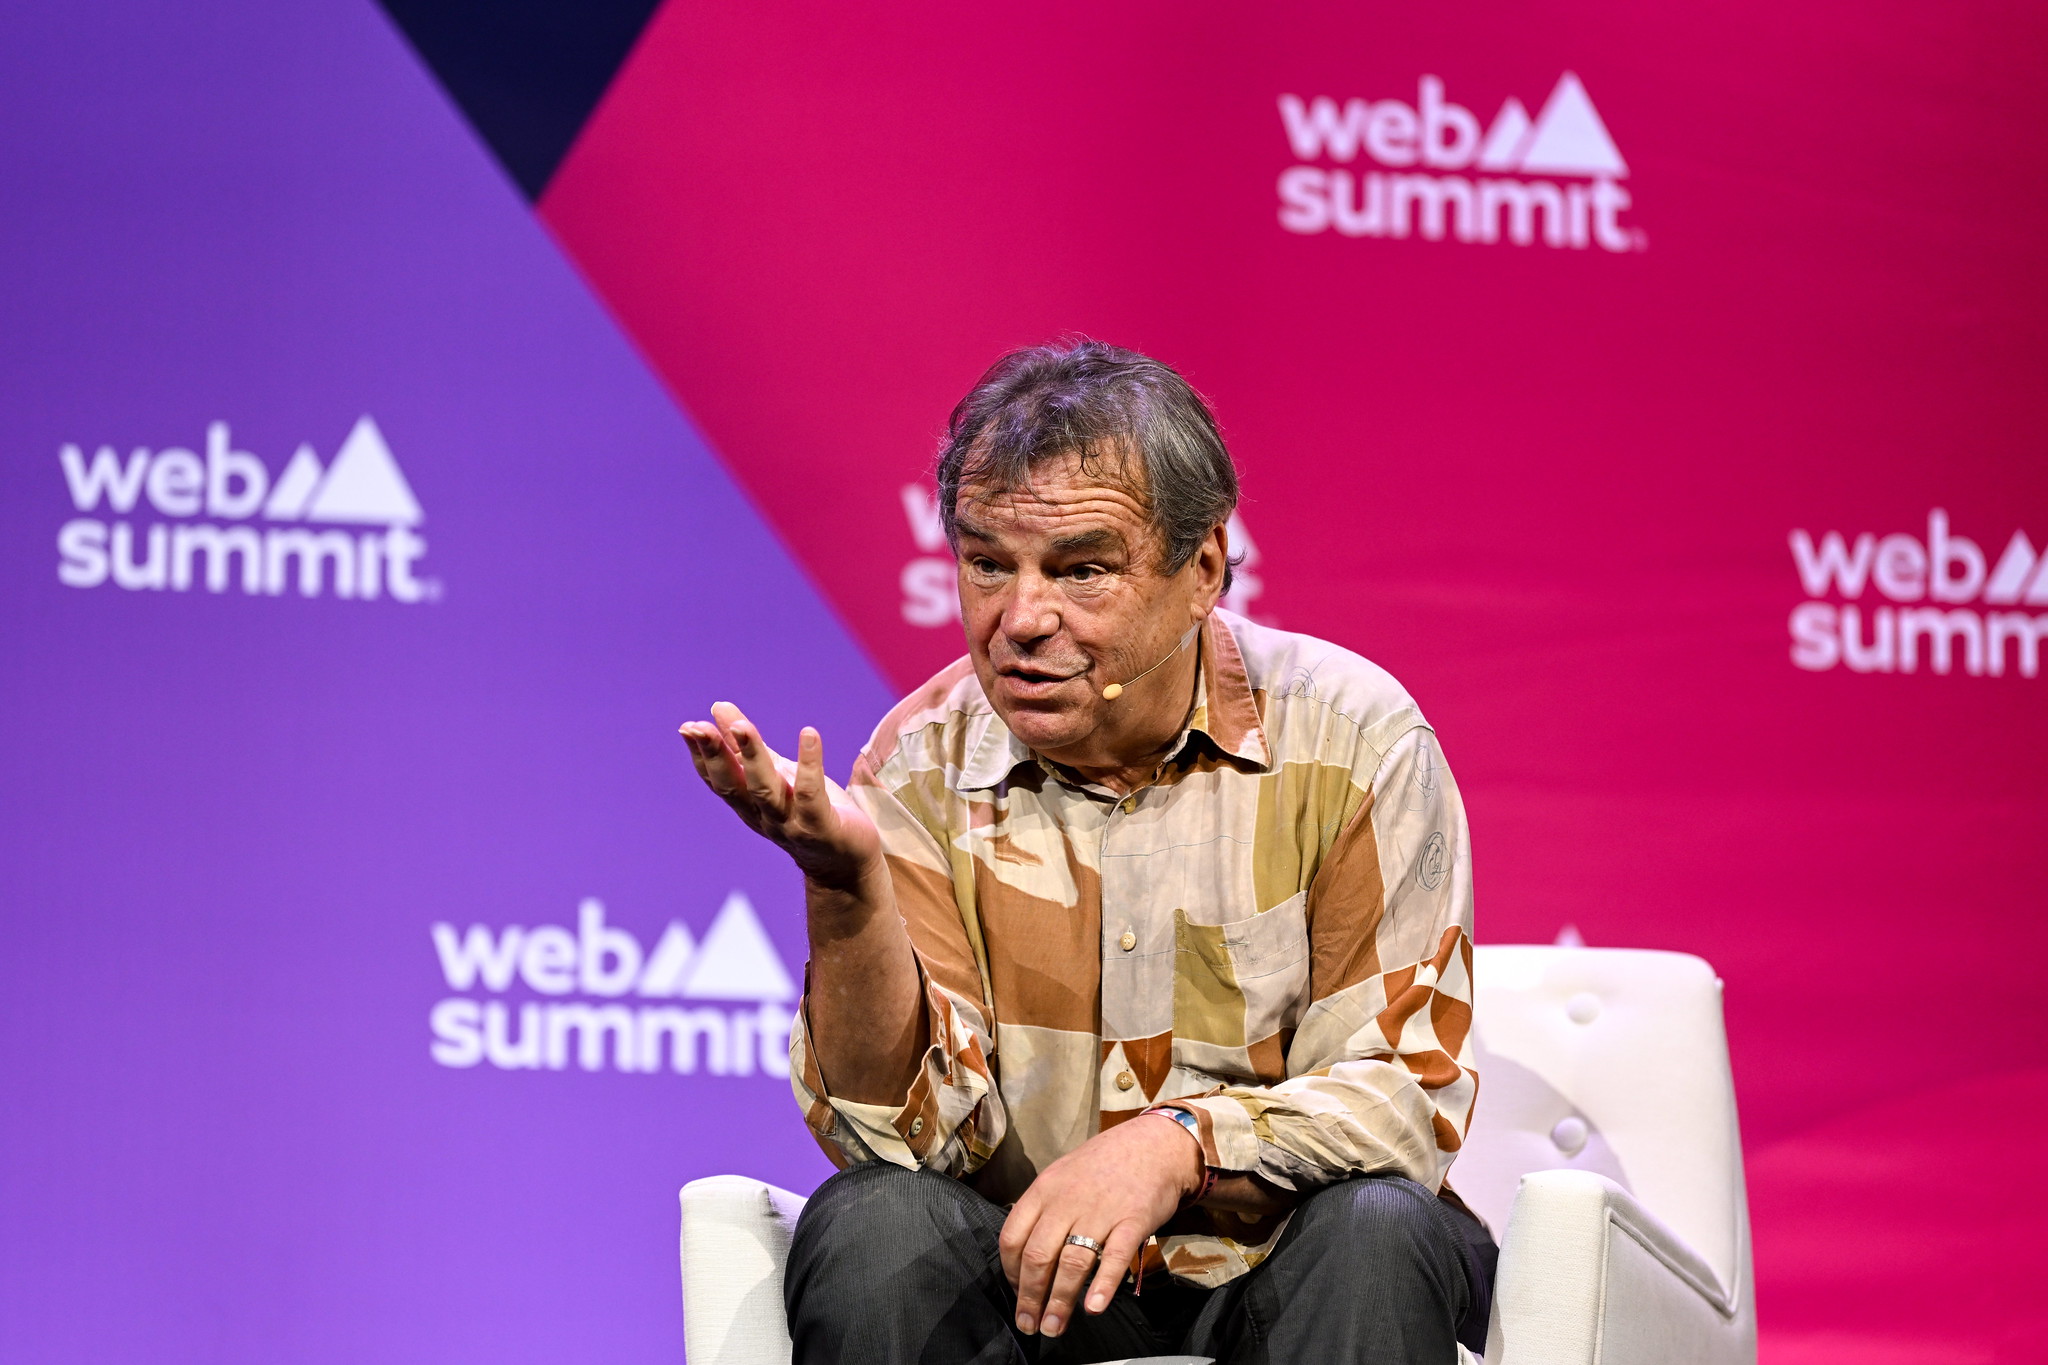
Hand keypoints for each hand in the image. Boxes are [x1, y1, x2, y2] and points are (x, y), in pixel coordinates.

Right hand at [678, 702, 880, 891]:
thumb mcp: (776, 774)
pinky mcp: (820, 828)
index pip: (718, 780)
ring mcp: (790, 825)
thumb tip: (718, 708)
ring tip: (745, 726)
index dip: (702, 756)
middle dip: (716, 756)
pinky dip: (809, 766)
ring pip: (765, 790)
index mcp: (748, 805)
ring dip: (752, 758)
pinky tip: (809, 734)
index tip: (688, 728)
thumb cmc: (808, 812)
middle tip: (700, 727)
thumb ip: (747, 747)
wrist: (847, 862)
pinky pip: (811, 796)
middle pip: (734, 786)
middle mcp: (763, 817)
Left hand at [999, 1114, 1202, 1337]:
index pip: (1012, 1236)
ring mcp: (1101, 1211)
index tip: (1018, 1293)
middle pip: (1038, 1256)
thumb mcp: (1062, 1175)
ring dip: (1060, 1301)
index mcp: (1045, 1189)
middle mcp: (1067, 1201)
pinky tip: (1093, 1307)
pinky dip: (1103, 1285)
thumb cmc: (1104, 1164)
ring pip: (1072, 1262)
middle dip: (1030, 1297)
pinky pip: (1115, 1257)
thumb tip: (1024, 1252)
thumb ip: (1043, 1209)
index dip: (1010, 1272)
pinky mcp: (1133, 1221)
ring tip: (1054, 1327)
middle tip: (1029, 1324)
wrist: (1153, 1143)